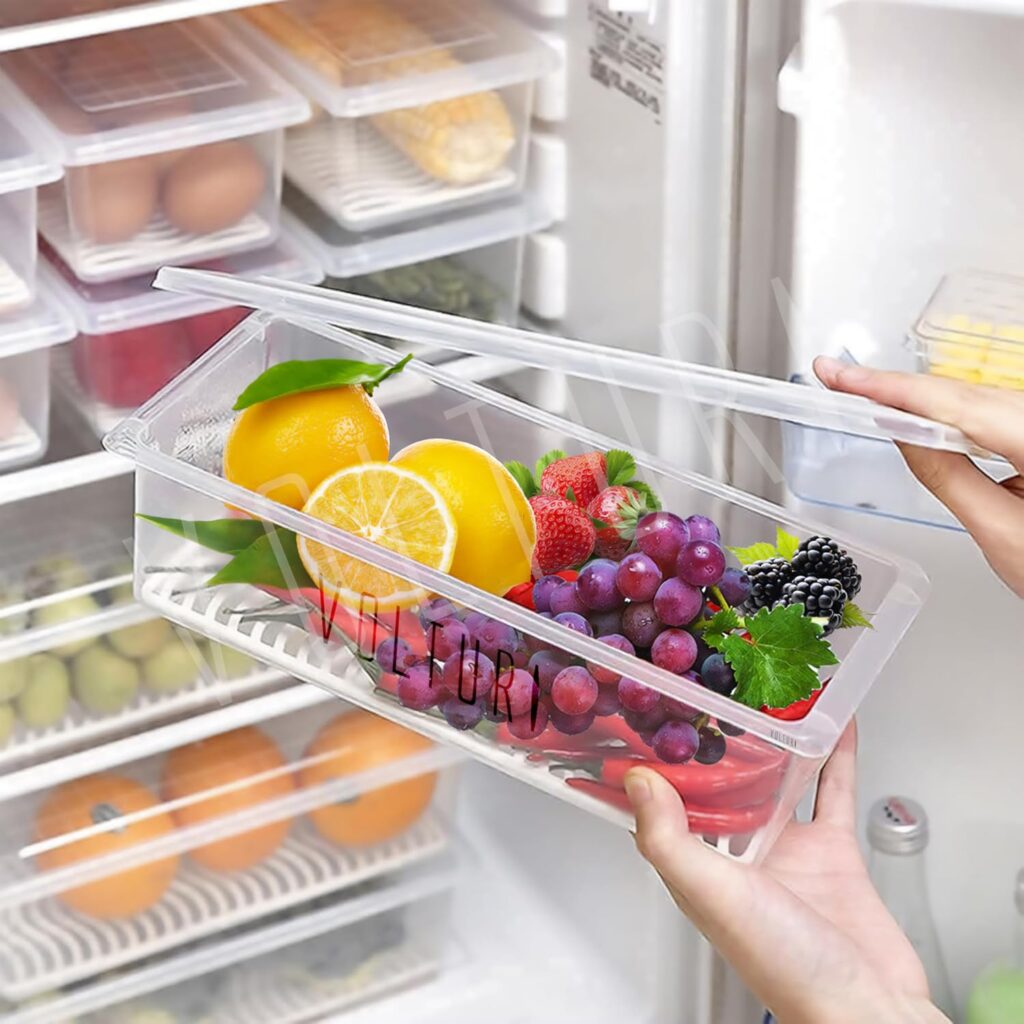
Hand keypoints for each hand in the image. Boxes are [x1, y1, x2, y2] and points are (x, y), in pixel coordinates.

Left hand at [625, 724, 948, 1023]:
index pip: (662, 807)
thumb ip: (669, 840)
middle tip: (708, 690)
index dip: (649, 766)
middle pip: (719, 784)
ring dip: (774, 741)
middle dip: (714, 742)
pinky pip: (832, 791)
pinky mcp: (831, 851)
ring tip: (769, 695)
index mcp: (698, 869)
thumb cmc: (787, 968)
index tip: (639, 720)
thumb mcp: (714, 896)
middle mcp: (737, 856)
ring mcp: (786, 850)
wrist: (869, 1007)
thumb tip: (636, 781)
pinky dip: (834, 756)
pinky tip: (836, 723)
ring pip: (774, 780)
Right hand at [813, 356, 1023, 596]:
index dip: (889, 386)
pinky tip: (923, 411)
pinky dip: (955, 409)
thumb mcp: (1000, 532)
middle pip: (966, 393)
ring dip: (923, 397)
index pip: (953, 404)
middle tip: (841, 378)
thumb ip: (947, 476)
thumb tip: (902, 434)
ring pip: (981, 397)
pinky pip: (998, 410)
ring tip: (868, 393)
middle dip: (898, 386)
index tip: (843, 375)